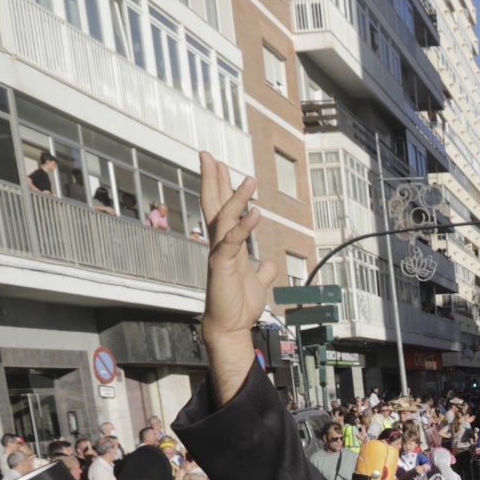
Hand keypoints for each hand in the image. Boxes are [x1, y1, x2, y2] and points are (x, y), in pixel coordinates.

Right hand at [199, 151, 279, 403]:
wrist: (230, 326)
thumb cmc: (239, 305)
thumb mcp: (258, 283)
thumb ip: (264, 271)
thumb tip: (271, 264)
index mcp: (226, 245)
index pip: (220, 209)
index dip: (218, 186)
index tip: (217, 164)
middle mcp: (219, 245)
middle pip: (214, 205)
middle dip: (212, 179)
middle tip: (207, 154)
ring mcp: (219, 254)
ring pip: (225, 218)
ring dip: (236, 197)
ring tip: (248, 178)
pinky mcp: (223, 265)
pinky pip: (234, 241)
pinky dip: (245, 227)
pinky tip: (256, 212)